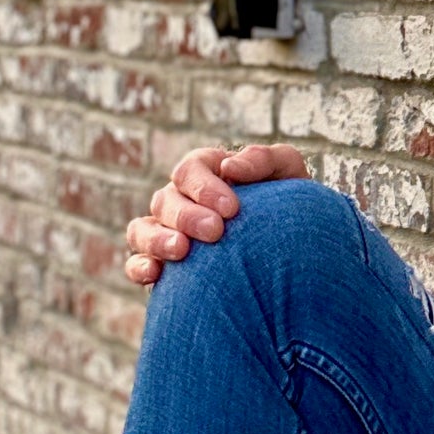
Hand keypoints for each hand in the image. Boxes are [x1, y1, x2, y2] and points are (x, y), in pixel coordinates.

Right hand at [121, 143, 309, 285]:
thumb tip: (230, 167)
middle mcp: (181, 201)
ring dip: (157, 239)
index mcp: (206, 173)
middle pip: (165, 200)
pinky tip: (155, 274)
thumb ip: (265, 159)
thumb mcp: (288, 173)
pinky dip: (139, 267)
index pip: (189, 169)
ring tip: (181, 250)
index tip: (231, 209)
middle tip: (215, 232)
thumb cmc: (291, 206)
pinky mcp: (163, 267)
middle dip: (186, 215)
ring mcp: (167, 233)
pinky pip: (136, 263)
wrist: (296, 252)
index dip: (204, 186)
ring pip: (142, 229)